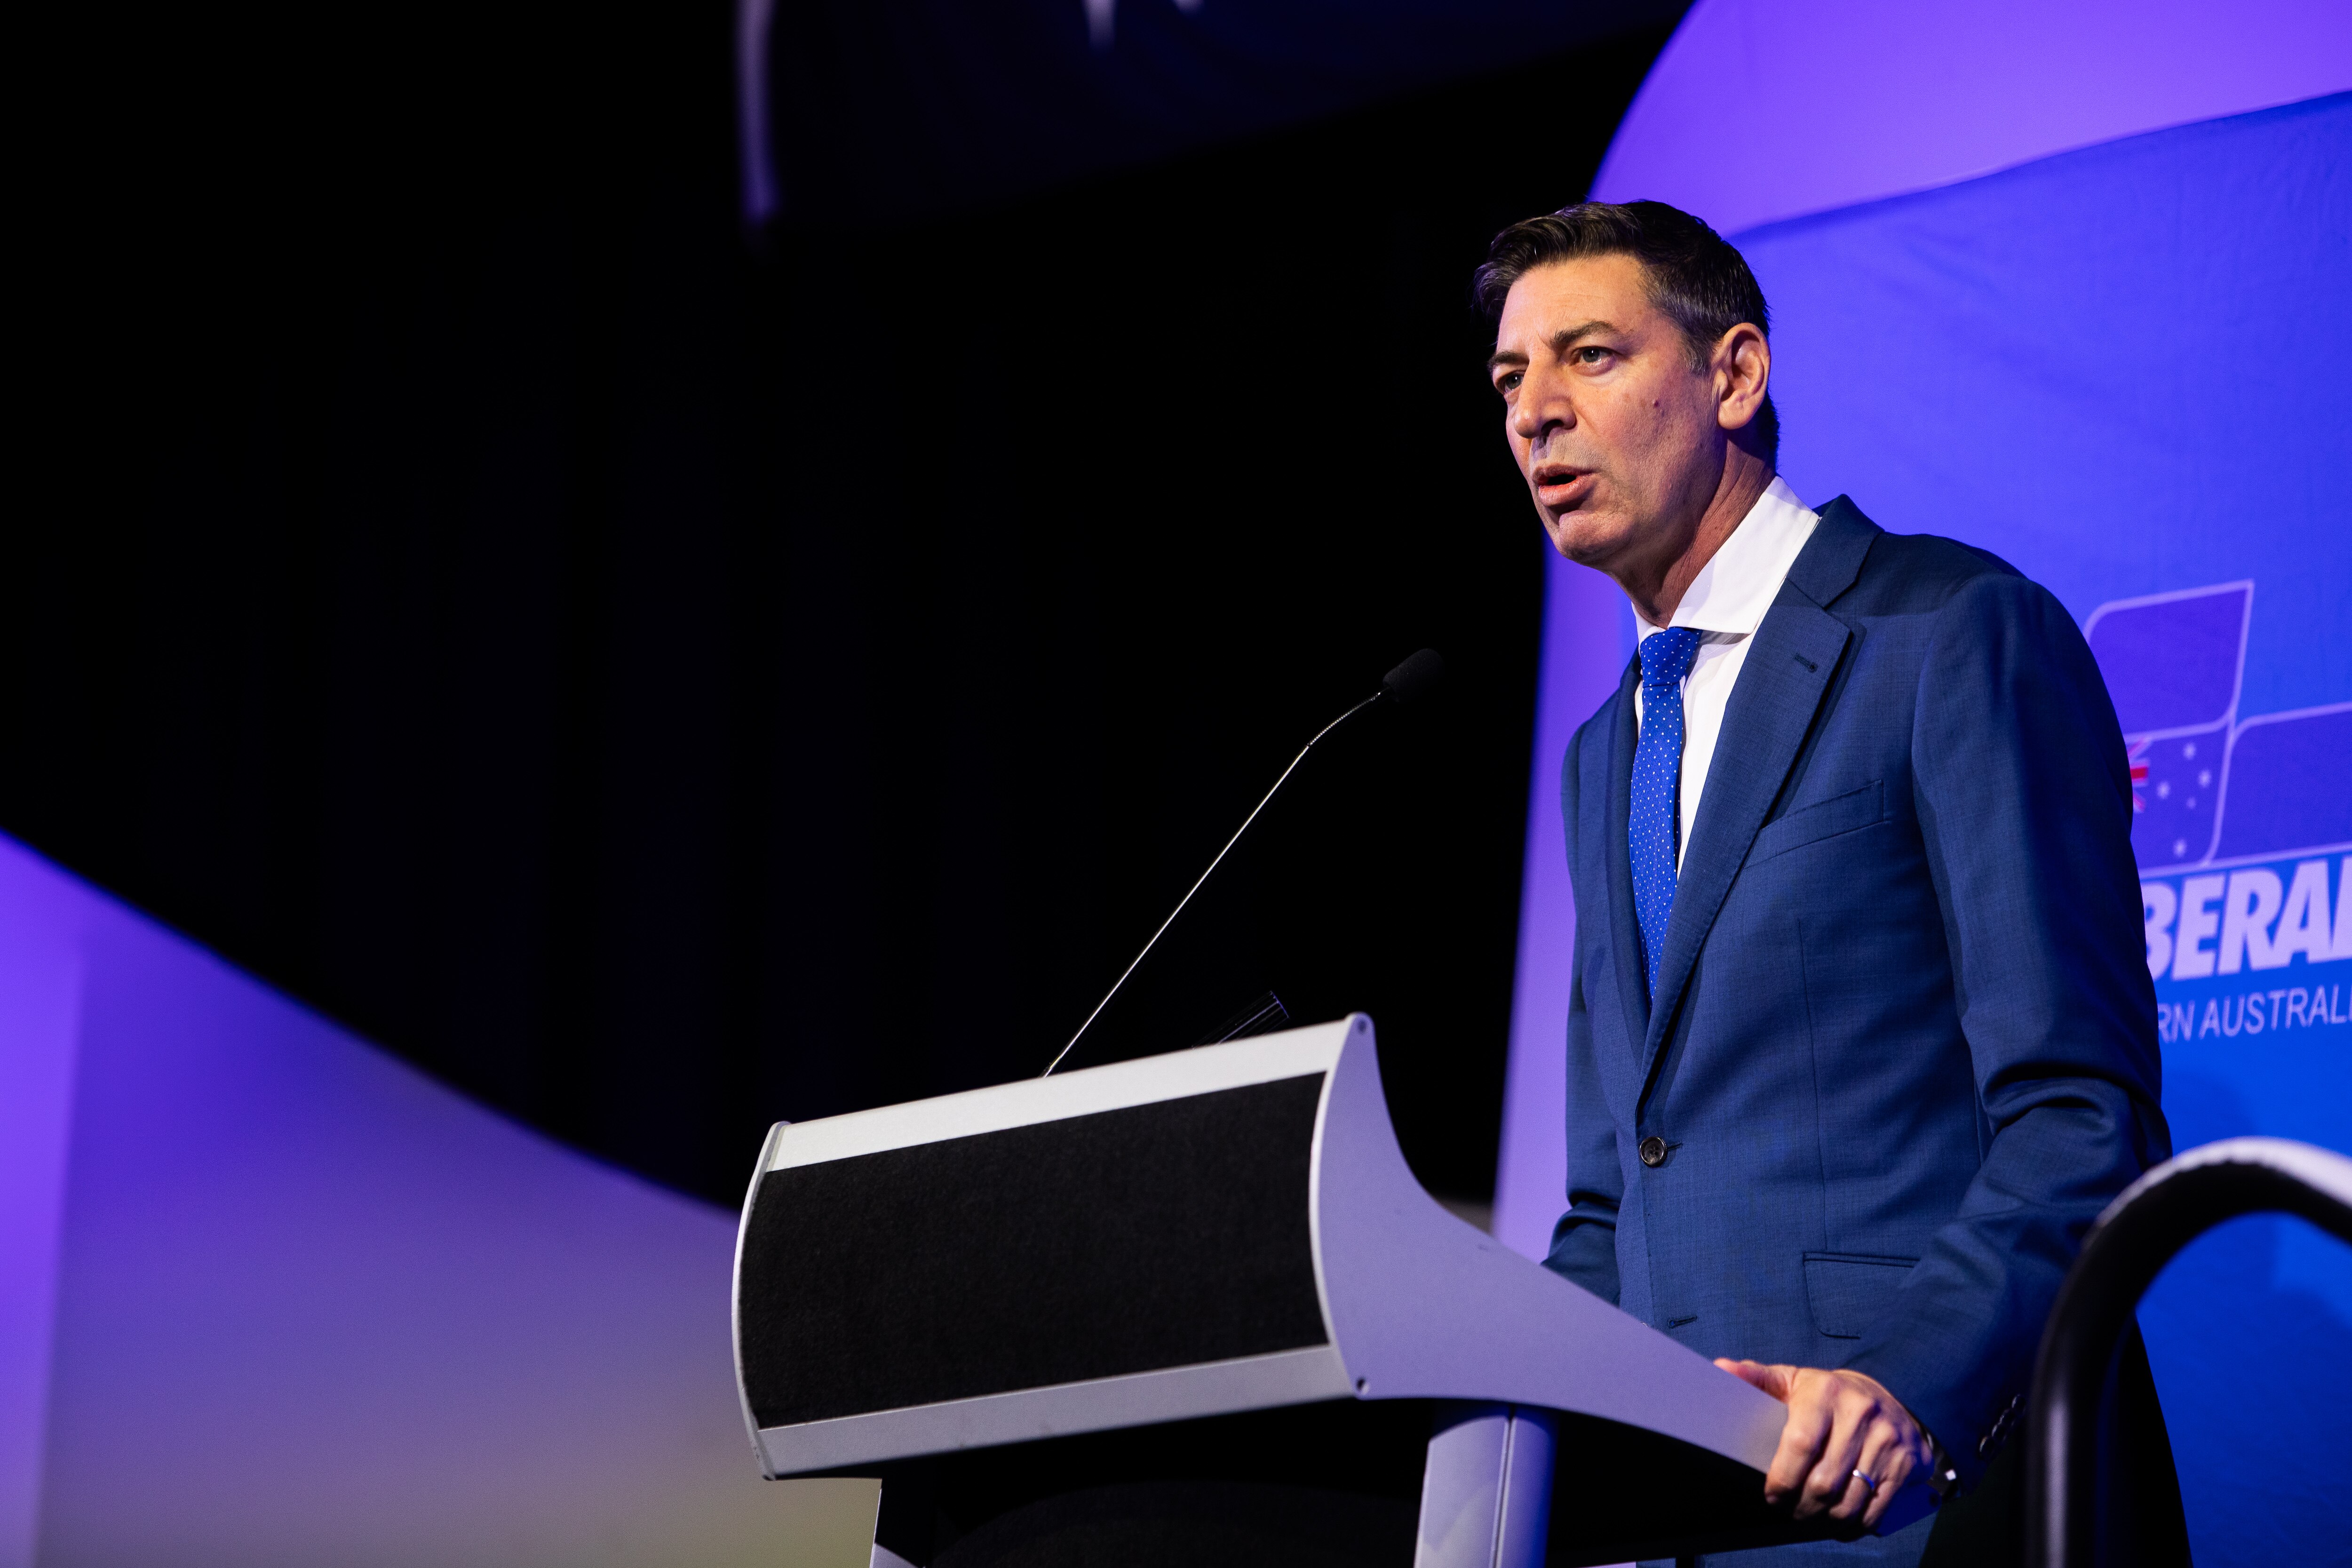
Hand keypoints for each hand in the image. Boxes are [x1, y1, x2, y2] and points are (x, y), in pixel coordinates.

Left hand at [1713, 1359, 1931, 1530]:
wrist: (1891, 1396)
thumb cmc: (1827, 1394)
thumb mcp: (1792, 1380)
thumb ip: (1756, 1378)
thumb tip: (1720, 1369)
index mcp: (1825, 1393)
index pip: (1800, 1444)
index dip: (1782, 1479)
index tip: (1772, 1495)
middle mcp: (1860, 1414)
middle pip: (1824, 1482)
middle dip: (1801, 1507)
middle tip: (1790, 1511)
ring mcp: (1886, 1440)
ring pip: (1850, 1501)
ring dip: (1825, 1520)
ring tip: (1810, 1519)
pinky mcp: (1905, 1463)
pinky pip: (1877, 1508)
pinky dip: (1855, 1525)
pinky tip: (1839, 1523)